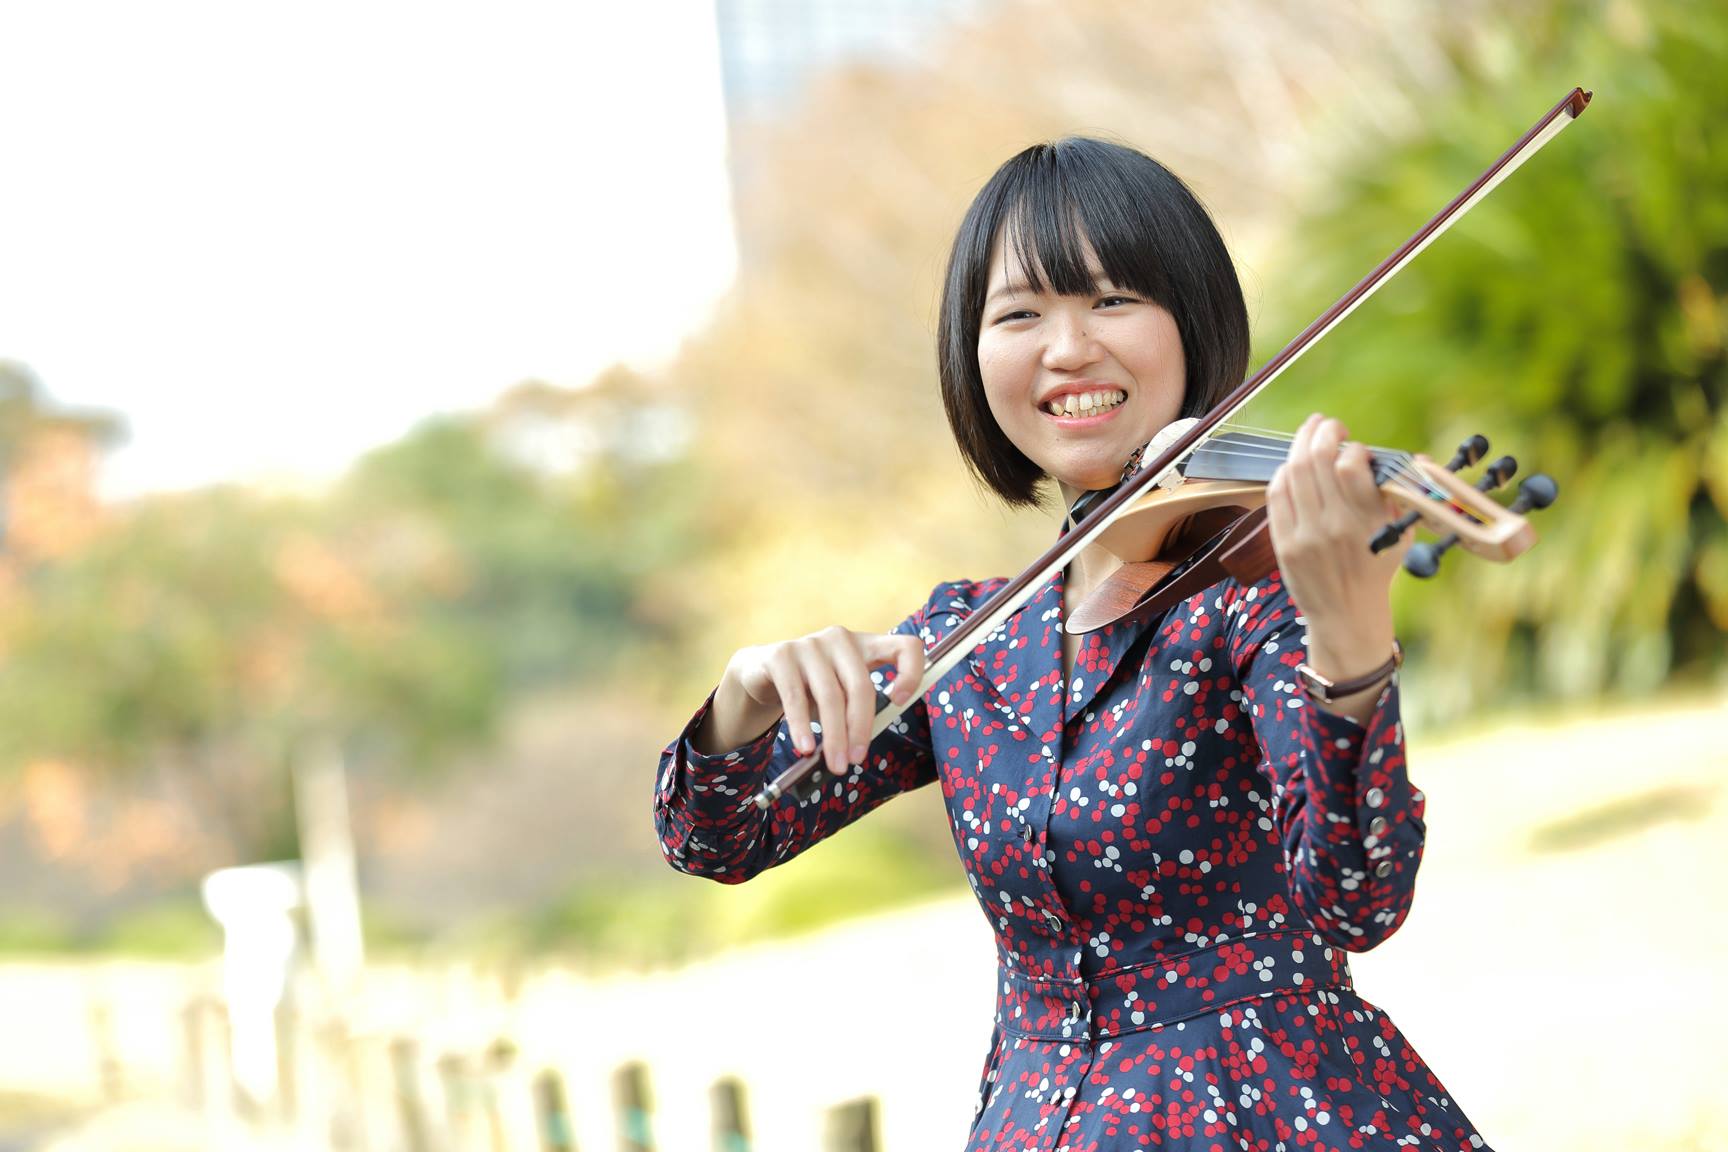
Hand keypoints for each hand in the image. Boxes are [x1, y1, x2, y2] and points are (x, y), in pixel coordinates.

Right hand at [698, 627, 926, 774]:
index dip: (911, 672)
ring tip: (834, 763)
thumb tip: (860, 750)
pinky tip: (806, 747)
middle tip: (856, 759)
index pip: (905, 646)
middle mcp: (840, 639)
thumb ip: (857, 710)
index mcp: (865, 645)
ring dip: (834, 736)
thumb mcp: (840, 694)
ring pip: (830, 696)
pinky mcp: (781, 655)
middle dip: (860, 728)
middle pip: (861, 686)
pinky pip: (795, 697)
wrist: (761, 672)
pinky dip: (802, 727)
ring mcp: (810, 644)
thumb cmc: (811, 688)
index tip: (900, 701)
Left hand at [1265, 415, 1407, 706]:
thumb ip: (1402, 496)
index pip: (1351, 466)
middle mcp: (1335, 526)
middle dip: (1322, 432)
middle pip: (1317, 461)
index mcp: (1368, 521)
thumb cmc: (1377, 568)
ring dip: (1301, 444)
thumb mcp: (1400, 535)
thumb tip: (1415, 458)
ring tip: (1310, 433)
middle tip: (1329, 425)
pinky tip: (1293, 465)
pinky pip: (1277, 495)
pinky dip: (1284, 472)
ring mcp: (1306, 535)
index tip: (1356, 450)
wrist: (1347, 614)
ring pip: (1294, 472)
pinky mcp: (1284, 543)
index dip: (1352, 448)